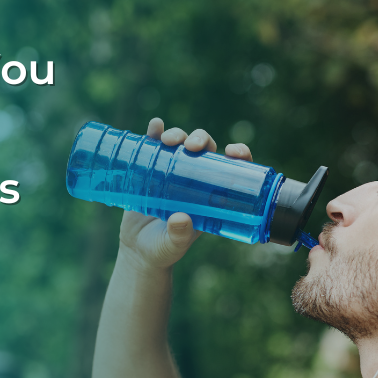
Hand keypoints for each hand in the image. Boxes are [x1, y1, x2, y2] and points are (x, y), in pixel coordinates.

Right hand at [118, 117, 253, 269]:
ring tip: (167, 140)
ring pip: (181, 144)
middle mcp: (194, 180)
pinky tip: (154, 126)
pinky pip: (154, 146)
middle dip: (201, 139)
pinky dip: (155, 132)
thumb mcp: (173, 246)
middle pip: (205, 148)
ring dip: (178, 134)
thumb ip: (179, 236)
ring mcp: (172, 173)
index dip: (239, 155)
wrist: (137, 251)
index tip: (234, 152)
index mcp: (210, 195)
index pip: (232, 169)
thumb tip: (180, 219)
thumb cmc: (163, 250)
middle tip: (191, 146)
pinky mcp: (150, 170)